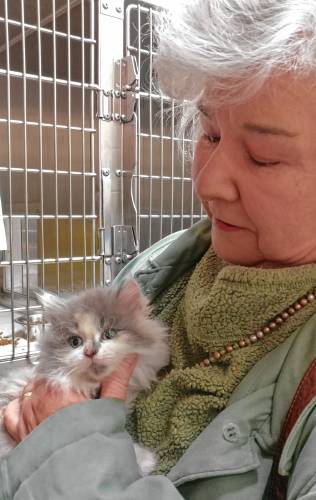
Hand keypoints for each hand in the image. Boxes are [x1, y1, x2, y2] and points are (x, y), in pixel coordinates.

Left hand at [3, 353, 137, 442]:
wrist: (76, 468)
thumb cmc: (93, 435)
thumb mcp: (110, 403)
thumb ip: (117, 377)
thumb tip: (129, 357)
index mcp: (62, 383)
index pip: (64, 365)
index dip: (74, 369)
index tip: (81, 375)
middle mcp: (41, 394)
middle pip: (47, 377)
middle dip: (59, 381)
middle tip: (71, 391)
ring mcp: (27, 410)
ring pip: (31, 390)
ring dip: (41, 392)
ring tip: (56, 402)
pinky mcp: (19, 427)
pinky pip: (12, 410)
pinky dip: (20, 406)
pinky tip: (31, 408)